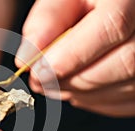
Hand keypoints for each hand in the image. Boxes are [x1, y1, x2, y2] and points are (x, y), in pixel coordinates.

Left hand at [16, 0, 134, 116]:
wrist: (115, 8)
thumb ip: (47, 21)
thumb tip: (26, 59)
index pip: (112, 27)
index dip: (72, 56)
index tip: (39, 72)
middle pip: (124, 63)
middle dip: (73, 79)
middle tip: (41, 80)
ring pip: (126, 87)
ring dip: (81, 93)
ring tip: (57, 82)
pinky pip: (128, 101)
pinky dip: (96, 101)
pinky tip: (78, 87)